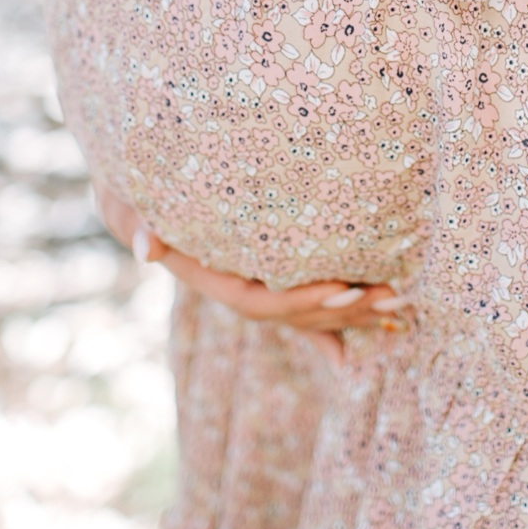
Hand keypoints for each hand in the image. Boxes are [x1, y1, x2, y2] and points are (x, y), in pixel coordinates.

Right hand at [93, 180, 407, 364]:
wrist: (135, 203)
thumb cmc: (133, 197)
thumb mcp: (127, 204)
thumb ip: (135, 223)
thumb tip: (146, 248)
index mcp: (210, 278)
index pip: (257, 301)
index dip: (298, 301)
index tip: (340, 289)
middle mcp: (235, 290)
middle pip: (292, 314)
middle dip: (341, 310)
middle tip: (390, 296)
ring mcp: (254, 287)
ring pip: (305, 314)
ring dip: (351, 314)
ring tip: (400, 304)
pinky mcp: (267, 278)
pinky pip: (305, 308)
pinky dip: (338, 321)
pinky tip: (377, 332)